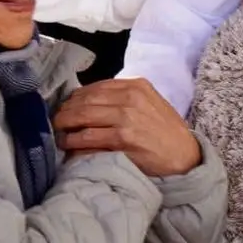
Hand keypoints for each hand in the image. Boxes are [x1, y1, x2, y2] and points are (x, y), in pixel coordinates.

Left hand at [52, 78, 202, 177]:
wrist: (185, 157)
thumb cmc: (166, 133)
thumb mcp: (149, 105)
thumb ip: (124, 99)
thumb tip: (89, 103)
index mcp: (136, 86)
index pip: (95, 87)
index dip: (75, 98)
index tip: (66, 107)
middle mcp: (130, 97)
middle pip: (85, 100)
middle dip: (66, 111)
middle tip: (57, 121)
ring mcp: (126, 117)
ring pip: (83, 116)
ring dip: (65, 125)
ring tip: (59, 133)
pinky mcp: (123, 138)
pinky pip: (89, 137)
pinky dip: (74, 141)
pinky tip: (68, 145)